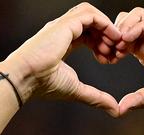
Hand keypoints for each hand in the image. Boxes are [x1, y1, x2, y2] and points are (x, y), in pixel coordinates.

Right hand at [6, 4, 124, 115]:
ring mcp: (63, 25)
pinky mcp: (66, 24)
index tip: (110, 60)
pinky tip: (112, 37)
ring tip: (116, 45)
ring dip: (107, 28)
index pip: (87, 35)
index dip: (102, 45)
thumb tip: (115, 110)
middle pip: (91, 23)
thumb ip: (97, 98)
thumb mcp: (77, 90)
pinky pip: (90, 15)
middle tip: (117, 53)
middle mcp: (62, 30)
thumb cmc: (44, 85)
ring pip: (92, 15)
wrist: (26, 78)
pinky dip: (104, 23)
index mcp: (63, 42)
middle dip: (107, 36)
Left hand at [113, 8, 143, 113]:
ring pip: (137, 16)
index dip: (112, 47)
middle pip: (126, 23)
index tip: (106, 60)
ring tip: (119, 43)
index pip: (123, 40)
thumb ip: (138, 100)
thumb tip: (118, 111)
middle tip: (110, 50)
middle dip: (114, 34)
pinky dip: (138, 26)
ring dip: (124, 26)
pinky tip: (129, 38)